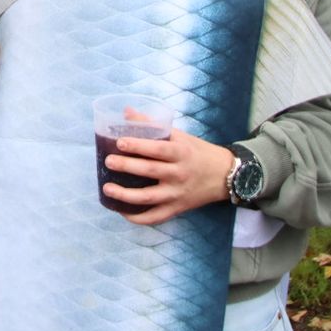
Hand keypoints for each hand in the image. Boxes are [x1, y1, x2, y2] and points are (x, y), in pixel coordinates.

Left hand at [102, 128, 236, 225]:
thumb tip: (126, 112)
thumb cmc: (197, 151)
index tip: (119, 142)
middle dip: (127, 166)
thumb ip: (153, 125)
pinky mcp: (177, 208)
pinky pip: (156, 217)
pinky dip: (138, 218)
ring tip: (107, 188)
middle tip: (108, 162)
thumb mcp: (179, 135)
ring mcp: (178, 194)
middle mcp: (180, 174)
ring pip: (149, 197)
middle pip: (150, 171)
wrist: (224, 175)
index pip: (158, 149)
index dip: (138, 146)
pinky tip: (122, 211)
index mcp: (181, 152)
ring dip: (126, 195)